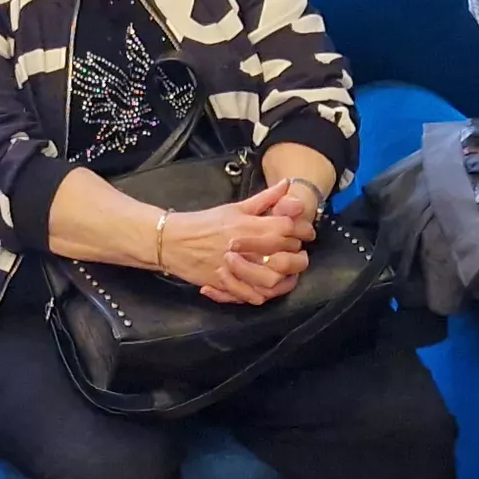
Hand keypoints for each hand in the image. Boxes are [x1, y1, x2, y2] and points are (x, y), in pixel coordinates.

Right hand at [153, 185, 313, 304]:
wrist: (172, 241)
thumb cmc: (204, 223)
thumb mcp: (235, 207)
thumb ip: (264, 198)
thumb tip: (286, 184)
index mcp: (248, 225)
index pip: (287, 226)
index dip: (302, 229)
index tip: (306, 232)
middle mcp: (245, 247)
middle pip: (285, 253)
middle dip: (296, 253)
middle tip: (298, 251)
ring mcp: (235, 268)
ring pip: (273, 278)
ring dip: (284, 276)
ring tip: (285, 270)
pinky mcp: (226, 284)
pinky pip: (253, 294)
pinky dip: (264, 292)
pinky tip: (268, 286)